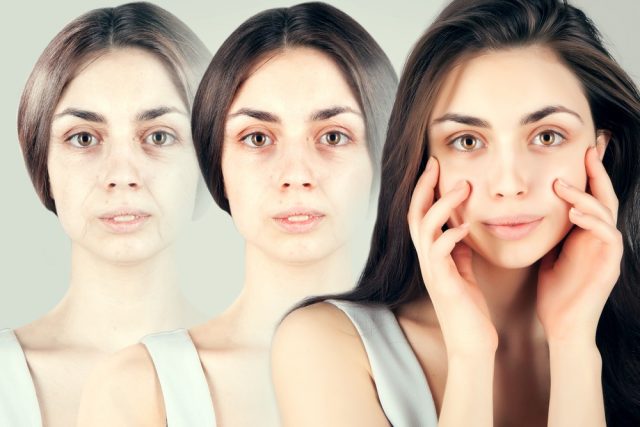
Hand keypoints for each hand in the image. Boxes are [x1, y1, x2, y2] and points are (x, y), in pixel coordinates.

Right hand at [408, 157, 497, 356]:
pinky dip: (451, 236)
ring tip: (461, 187)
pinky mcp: (443, 282)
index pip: (421, 214)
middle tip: (436, 163)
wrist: (471, 343)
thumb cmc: (468, 309)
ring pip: (424, 228)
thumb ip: (458, 250)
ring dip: (441, 205)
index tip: (436, 167)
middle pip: (415, 214)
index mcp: (431, 254)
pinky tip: (466, 227)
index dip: (426, 190)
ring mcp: (432, 270)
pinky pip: (439, 252)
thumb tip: (460, 228)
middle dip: (424, 187)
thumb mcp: (463, 271)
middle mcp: (426, 259)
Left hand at [537, 146, 621, 342]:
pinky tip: (575, 213)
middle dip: (596, 171)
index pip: (589, 196)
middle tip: (587, 148)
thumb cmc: (554, 292)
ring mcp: (607, 250)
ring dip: (584, 196)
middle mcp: (600, 238)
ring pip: (604, 212)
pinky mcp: (610, 265)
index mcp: (586, 234)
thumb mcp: (547, 254)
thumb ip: (548, 233)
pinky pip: (607, 236)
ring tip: (562, 184)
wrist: (562, 325)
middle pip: (604, 196)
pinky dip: (593, 221)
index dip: (586, 174)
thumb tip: (530, 212)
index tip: (578, 150)